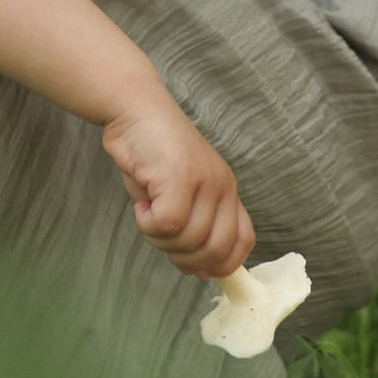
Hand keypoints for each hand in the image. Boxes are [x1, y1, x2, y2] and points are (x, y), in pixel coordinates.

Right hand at [101, 101, 253, 278]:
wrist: (133, 109)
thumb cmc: (151, 153)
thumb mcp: (181, 192)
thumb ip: (193, 224)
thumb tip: (199, 268)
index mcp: (227, 190)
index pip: (243, 241)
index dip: (222, 265)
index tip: (194, 268)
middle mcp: (222, 186)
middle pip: (216, 250)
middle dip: (185, 260)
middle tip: (161, 239)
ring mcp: (203, 180)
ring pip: (189, 240)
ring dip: (159, 239)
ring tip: (147, 215)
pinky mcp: (179, 176)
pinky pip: (166, 224)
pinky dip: (147, 224)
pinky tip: (141, 205)